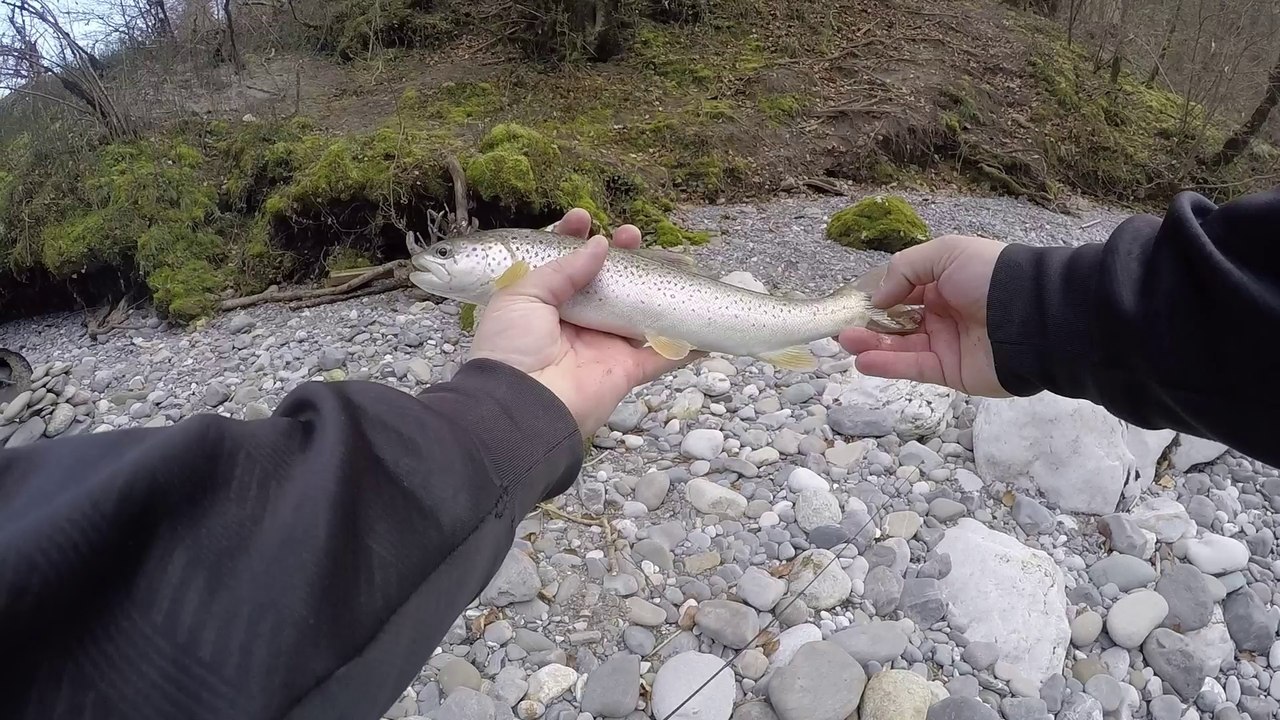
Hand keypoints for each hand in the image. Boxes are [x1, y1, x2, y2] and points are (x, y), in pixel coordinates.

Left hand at [468, 209, 694, 436]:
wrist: (522, 406)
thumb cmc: (512, 347)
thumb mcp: (522, 295)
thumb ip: (561, 269)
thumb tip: (598, 244)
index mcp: (543, 305)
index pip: (563, 265)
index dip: (575, 239)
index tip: (584, 217)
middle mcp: (575, 324)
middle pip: (607, 284)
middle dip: (622, 256)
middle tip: (631, 235)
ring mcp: (603, 347)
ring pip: (638, 312)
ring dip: (656, 288)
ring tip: (673, 261)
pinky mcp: (626, 371)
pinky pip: (662, 357)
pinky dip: (685, 345)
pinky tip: (703, 325)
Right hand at [838, 234, 1011, 396]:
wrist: (1032, 315)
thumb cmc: (989, 276)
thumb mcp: (945, 253)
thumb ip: (904, 269)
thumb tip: (877, 298)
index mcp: (944, 283)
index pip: (903, 291)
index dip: (878, 297)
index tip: (853, 302)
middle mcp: (943, 313)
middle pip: (897, 321)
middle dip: (868, 323)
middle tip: (840, 327)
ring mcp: (945, 344)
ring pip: (900, 346)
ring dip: (870, 343)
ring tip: (844, 341)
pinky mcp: (949, 372)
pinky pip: (913, 368)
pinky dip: (886, 365)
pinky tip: (862, 359)